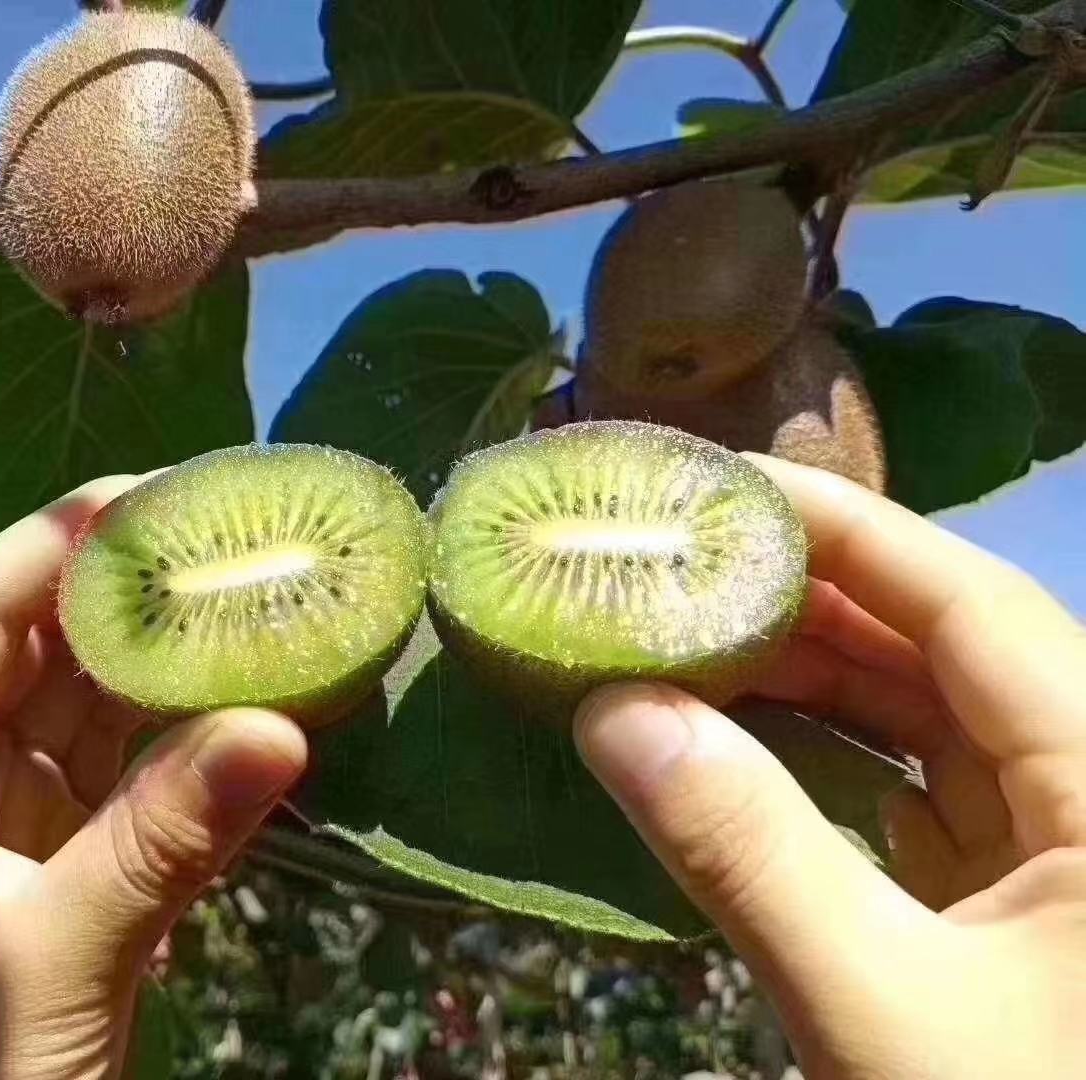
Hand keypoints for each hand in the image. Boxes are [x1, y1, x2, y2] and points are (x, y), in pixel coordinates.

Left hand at [0, 477, 307, 1079]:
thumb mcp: (51, 960)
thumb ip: (165, 838)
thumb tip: (285, 725)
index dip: (63, 543)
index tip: (165, 495)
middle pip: (51, 657)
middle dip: (144, 605)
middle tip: (249, 546)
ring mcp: (13, 834)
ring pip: (104, 726)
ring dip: (184, 683)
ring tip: (277, 617)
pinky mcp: (67, 886)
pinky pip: (138, 799)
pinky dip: (198, 768)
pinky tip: (267, 724)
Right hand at [574, 455, 1085, 1078]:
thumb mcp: (883, 1014)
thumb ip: (749, 855)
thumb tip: (610, 713)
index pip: (972, 606)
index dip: (846, 530)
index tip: (718, 485)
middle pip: (944, 651)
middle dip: (804, 602)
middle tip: (667, 562)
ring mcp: (1060, 855)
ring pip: (927, 723)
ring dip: (805, 681)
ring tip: (679, 636)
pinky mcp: (1019, 912)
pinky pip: (915, 798)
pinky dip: (824, 763)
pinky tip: (735, 738)